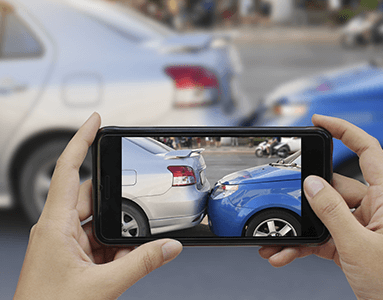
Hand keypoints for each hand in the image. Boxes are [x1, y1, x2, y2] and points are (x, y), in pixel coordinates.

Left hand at [14, 113, 182, 299]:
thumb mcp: (102, 286)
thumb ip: (141, 263)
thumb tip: (169, 247)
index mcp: (55, 226)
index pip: (68, 170)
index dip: (80, 140)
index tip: (95, 121)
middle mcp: (57, 229)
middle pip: (92, 197)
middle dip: (117, 202)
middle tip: (137, 208)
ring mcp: (65, 244)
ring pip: (98, 223)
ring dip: (118, 232)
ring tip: (131, 245)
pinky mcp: (72, 258)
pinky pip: (99, 242)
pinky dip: (115, 249)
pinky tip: (124, 260)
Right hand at [259, 115, 382, 299]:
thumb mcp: (357, 244)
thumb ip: (331, 211)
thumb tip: (311, 184)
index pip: (367, 150)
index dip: (344, 130)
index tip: (319, 121)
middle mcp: (372, 207)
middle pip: (333, 185)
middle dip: (306, 195)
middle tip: (285, 197)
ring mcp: (358, 224)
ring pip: (322, 213)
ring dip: (300, 225)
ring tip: (278, 238)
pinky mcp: (347, 241)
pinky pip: (320, 234)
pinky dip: (302, 243)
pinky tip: (285, 252)